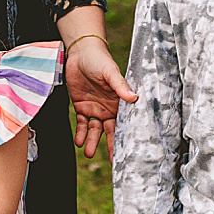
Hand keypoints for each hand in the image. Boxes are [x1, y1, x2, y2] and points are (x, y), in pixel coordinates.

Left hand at [65, 35, 136, 157]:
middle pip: (110, 131)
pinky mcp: (81, 106)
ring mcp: (95, 108)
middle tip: (112, 161)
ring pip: (94, 130)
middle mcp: (108, 108)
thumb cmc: (99, 60)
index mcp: (118, 102)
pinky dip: (80, 133)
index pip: (123, 123)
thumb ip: (120, 86)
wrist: (80, 53)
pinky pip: (81, 123)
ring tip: (88, 152)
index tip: (127, 152)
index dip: (125, 137)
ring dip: (91, 141)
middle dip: (110, 146)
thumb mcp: (110, 73)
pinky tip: (78, 142)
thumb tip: (134, 98)